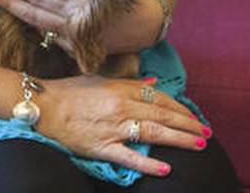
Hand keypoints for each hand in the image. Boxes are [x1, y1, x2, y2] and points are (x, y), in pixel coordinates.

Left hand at [0, 0, 158, 56]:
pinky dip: (41, 28)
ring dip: (23, 14)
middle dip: (13, 3)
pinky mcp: (77, 50)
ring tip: (5, 2)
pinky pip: (54, 38)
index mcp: (77, 9)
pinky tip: (31, 20)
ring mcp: (73, 40)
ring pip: (41, 27)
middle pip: (35, 14)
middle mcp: (72, 26)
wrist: (145, 25)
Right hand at [34, 74, 211, 176]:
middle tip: (206, 133)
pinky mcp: (102, 146)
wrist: (42, 106)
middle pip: (163, 115)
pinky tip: (165, 169)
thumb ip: (128, 82)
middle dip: (188, 124)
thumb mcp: (100, 80)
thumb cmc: (69, 92)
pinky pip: (129, 157)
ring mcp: (113, 127)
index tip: (195, 117)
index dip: (180, 108)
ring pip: (154, 133)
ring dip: (179, 139)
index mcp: (121, 89)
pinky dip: (148, 163)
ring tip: (198, 145)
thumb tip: (153, 84)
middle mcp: (121, 106)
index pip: (159, 98)